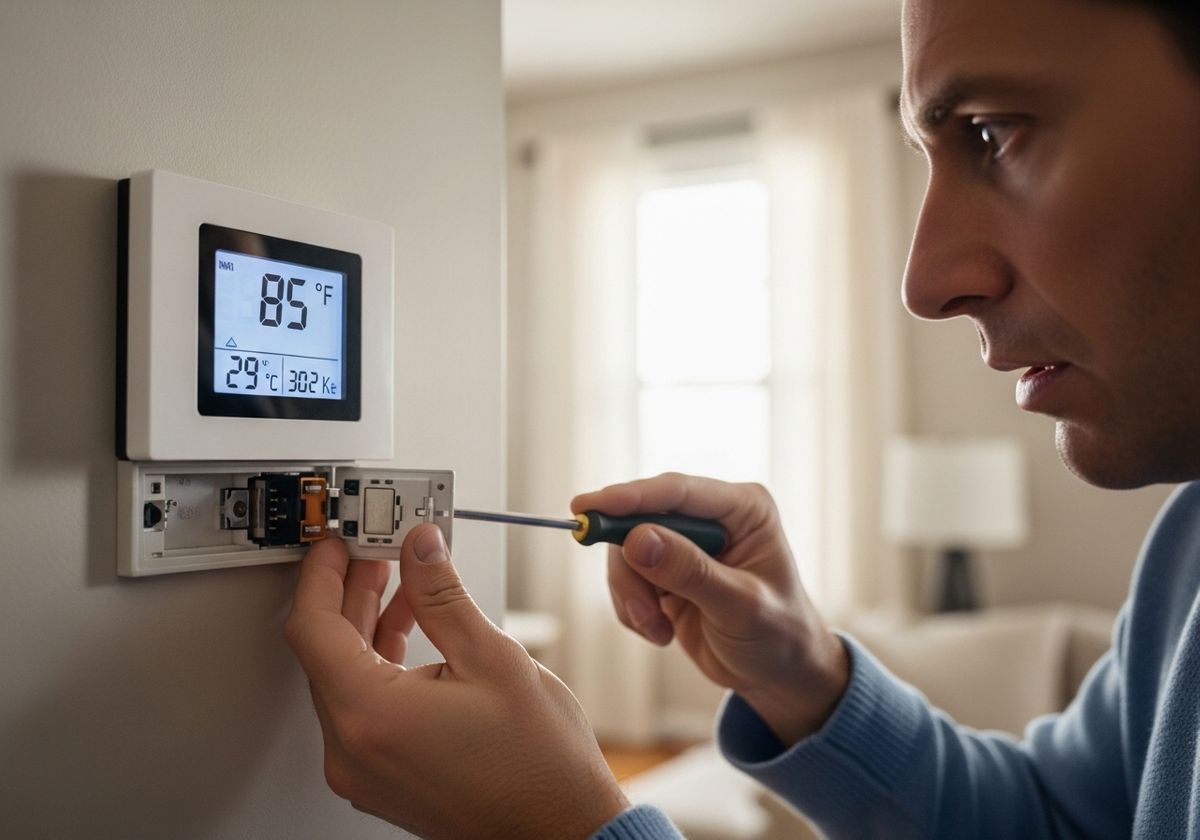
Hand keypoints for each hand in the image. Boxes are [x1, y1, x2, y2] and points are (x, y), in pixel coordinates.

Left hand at [286, 525, 628, 838]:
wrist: (561, 830)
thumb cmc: (539, 766)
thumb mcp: (493, 658)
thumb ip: (443, 596)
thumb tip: (420, 551)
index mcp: (371, 715)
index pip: (314, 627)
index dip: (322, 575)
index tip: (337, 544)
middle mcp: (353, 750)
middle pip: (325, 652)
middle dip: (350, 594)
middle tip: (375, 552)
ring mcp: (364, 770)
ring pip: (342, 679)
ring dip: (366, 626)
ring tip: (401, 584)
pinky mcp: (381, 778)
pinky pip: (361, 708)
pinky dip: (377, 664)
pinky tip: (410, 633)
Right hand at [573, 473, 848, 746]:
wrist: (777, 675)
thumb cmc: (778, 636)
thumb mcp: (740, 606)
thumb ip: (691, 572)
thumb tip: (637, 540)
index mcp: (743, 508)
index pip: (678, 491)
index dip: (630, 497)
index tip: (588, 509)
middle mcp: (712, 516)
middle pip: (642, 517)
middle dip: (630, 565)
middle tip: (637, 609)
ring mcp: (686, 542)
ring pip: (626, 550)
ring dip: (632, 595)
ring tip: (657, 629)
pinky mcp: (664, 569)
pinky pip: (626, 577)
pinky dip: (632, 608)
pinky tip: (660, 631)